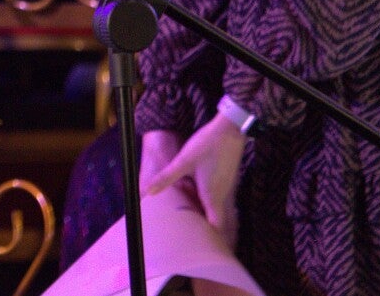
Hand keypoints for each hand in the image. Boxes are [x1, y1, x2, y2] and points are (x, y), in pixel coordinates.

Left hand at [143, 114, 245, 248]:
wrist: (230, 130)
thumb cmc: (208, 145)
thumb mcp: (184, 161)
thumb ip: (167, 177)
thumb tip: (148, 191)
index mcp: (212, 196)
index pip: (215, 227)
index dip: (211, 240)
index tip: (200, 249)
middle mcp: (222, 196)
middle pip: (218, 222)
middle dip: (209, 233)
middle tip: (195, 242)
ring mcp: (227, 189)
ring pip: (219, 211)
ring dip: (209, 219)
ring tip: (195, 227)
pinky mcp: (227, 181)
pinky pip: (220, 201)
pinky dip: (212, 207)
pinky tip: (200, 202)